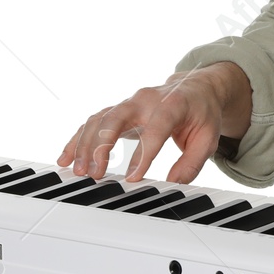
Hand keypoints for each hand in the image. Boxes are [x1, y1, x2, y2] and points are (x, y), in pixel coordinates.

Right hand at [56, 66, 240, 183]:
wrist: (195, 88)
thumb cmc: (201, 113)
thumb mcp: (208, 138)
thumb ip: (191, 163)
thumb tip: (173, 185)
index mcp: (172, 104)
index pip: (155, 128)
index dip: (143, 153)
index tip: (133, 178)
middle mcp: (145, 99)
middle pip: (116, 118)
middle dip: (102, 145)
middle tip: (95, 173)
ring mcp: (129, 103)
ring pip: (99, 120)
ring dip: (86, 145)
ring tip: (79, 171)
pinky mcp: (118, 110)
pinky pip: (93, 122)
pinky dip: (78, 139)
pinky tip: (66, 157)